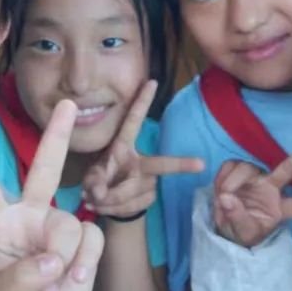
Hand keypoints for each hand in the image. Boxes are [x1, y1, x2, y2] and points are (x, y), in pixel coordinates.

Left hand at [0, 100, 102, 290]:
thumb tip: (52, 261)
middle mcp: (29, 215)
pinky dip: (84, 263)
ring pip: (69, 225)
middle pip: (44, 169)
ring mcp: (57, 225)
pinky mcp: (83, 240)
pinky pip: (91, 239)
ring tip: (55, 281)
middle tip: (70, 105)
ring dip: (65, 257)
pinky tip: (73, 280)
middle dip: (57, 136)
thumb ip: (21, 281)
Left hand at [82, 81, 203, 217]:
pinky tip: (104, 206)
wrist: (111, 204)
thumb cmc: (100, 180)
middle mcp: (140, 160)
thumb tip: (100, 193)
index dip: (142, 101)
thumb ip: (93, 182)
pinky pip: (132, 206)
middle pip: (159, 164)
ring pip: (132, 191)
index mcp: (123, 145)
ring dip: (110, 200)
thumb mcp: (91, 178)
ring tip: (96, 199)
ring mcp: (147, 180)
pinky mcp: (149, 197)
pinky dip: (114, 209)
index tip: (152, 81)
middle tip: (200, 164)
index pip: (133, 121)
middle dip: (180, 164)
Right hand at [213, 144, 291, 247]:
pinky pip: (230, 165)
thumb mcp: (242, 231)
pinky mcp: (238, 170)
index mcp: (280, 208)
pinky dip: (222, 177)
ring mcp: (256, 177)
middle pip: (288, 169)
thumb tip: (227, 198)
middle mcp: (272, 188)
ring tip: (223, 196)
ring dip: (232, 181)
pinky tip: (219, 188)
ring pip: (247, 168)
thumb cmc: (241, 231)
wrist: (224, 226)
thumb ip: (237, 216)